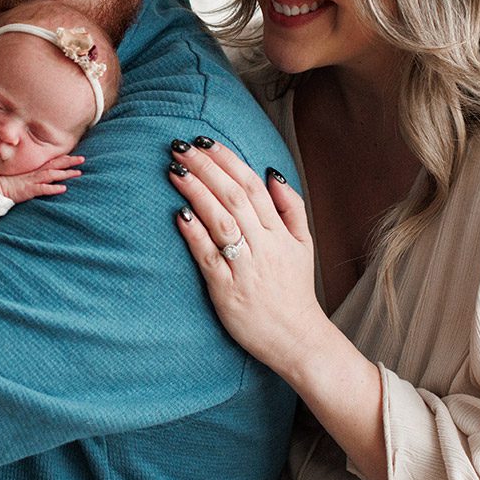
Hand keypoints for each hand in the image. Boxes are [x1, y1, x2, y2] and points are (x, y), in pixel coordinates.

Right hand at [0, 154, 85, 203]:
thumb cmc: (8, 183)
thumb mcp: (22, 177)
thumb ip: (33, 175)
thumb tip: (44, 175)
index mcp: (34, 169)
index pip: (51, 161)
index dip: (63, 158)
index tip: (75, 156)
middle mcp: (35, 173)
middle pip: (55, 165)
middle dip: (69, 162)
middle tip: (83, 159)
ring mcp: (33, 181)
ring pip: (52, 175)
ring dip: (65, 173)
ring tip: (78, 173)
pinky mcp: (29, 190)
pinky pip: (43, 189)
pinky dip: (53, 188)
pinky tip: (63, 188)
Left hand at [168, 136, 328, 373]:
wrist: (297, 338)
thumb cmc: (294, 290)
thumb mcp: (304, 245)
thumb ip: (291, 207)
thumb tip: (271, 173)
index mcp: (279, 232)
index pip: (252, 185)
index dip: (227, 160)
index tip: (204, 141)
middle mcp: (263, 245)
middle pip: (234, 197)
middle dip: (206, 168)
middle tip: (180, 146)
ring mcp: (245, 268)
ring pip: (221, 221)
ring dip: (197, 192)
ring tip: (175, 170)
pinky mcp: (227, 290)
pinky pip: (209, 257)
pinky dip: (195, 234)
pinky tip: (178, 214)